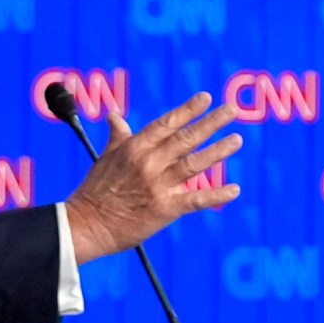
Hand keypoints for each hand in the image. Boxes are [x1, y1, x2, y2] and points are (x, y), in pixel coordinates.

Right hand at [63, 92, 243, 263]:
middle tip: (231, 111)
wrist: (87, 224)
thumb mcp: (105, 158)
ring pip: (194, 163)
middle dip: (211, 123)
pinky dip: (217, 195)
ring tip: (237, 140)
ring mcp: (158, 185)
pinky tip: (235, 190)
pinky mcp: (165, 208)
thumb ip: (118, 137)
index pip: (166, 123)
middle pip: (185, 138)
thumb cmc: (95, 191)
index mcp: (134, 147)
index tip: (206, 97)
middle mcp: (148, 162)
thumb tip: (114, 116)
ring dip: (218, 151)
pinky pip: (196, 199)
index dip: (187, 109)